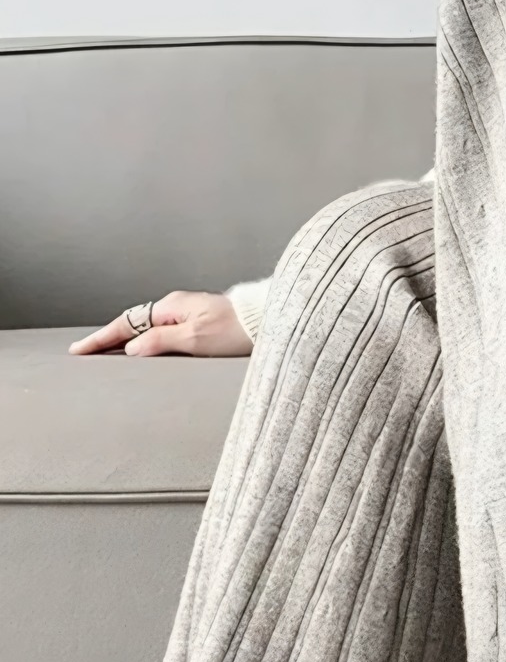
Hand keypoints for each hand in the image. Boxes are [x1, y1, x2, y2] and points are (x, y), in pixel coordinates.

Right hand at [68, 292, 251, 357]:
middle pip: (133, 323)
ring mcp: (189, 314)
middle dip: (109, 337)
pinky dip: (147, 341)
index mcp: (171, 308)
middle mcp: (177, 307)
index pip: (126, 324)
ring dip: (127, 340)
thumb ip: (160, 342)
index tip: (80, 350)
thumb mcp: (195, 339)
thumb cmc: (237, 330)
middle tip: (86, 353)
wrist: (269, 322)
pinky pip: (164, 332)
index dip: (102, 339)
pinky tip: (144, 351)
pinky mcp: (200, 324)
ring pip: (148, 328)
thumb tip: (131, 348)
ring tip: (106, 354)